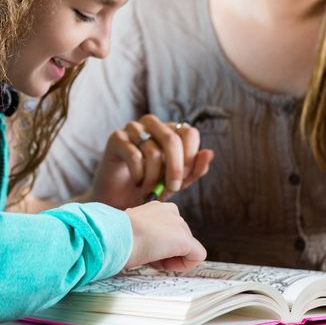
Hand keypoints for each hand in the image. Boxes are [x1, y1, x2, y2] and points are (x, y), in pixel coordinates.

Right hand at [89, 114, 213, 208]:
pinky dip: (138, 175)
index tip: (182, 181)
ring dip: (153, 178)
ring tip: (148, 191)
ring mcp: (133, 128)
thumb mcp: (176, 183)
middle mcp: (153, 124)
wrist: (118, 201)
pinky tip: (136, 182)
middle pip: (172, 139)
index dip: (189, 159)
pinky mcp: (116, 138)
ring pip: (153, 151)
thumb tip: (209, 153)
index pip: (189, 133)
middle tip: (171, 189)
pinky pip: (134, 155)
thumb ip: (194, 170)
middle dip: (175, 169)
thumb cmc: (149, 189)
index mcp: (171, 130)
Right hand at [124, 201, 206, 270]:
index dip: (158, 245)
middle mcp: (172, 211)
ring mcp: (180, 225)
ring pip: (186, 248)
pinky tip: (167, 266)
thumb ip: (146, 233)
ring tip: (152, 258)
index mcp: (158, 208)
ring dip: (171, 259)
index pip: (167, 230)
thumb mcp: (133, 230)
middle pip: (178, 240)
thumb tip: (149, 246)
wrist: (116, 236)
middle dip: (165, 253)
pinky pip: (197, 256)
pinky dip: (185, 266)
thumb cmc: (118, 236)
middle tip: (147, 256)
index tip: (144, 248)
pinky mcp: (185, 240)